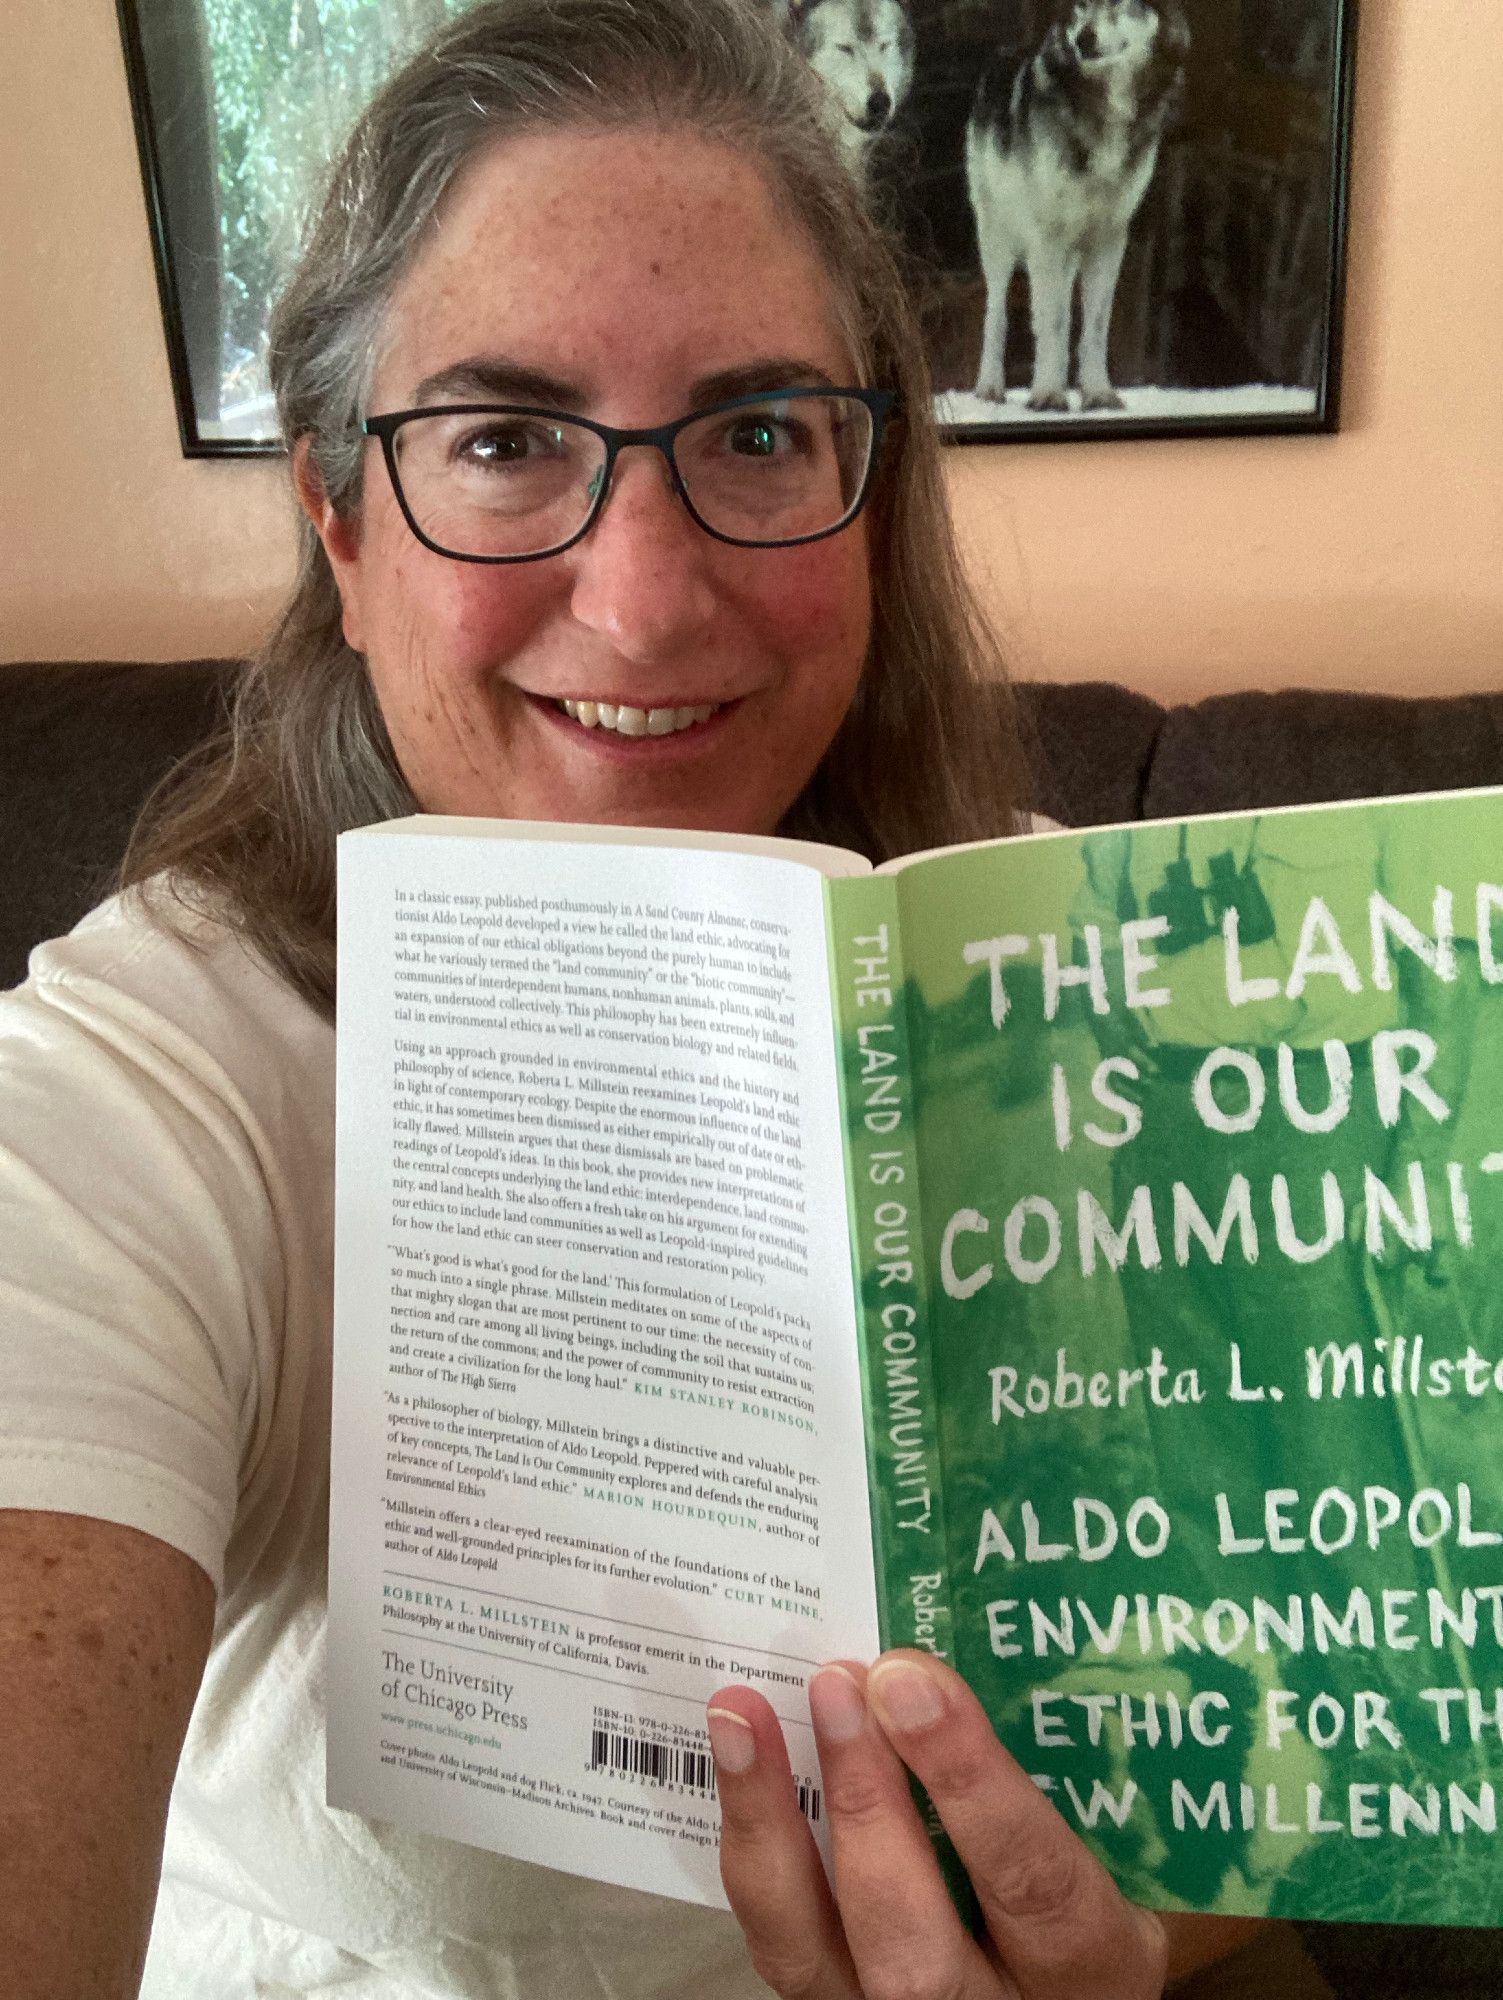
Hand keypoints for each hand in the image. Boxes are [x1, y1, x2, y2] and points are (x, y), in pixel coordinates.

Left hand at [708, 1650, 1167, 1999]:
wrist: (1062, 1981)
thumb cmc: (1092, 1893)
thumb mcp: (1111, 1844)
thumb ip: (1053, 1771)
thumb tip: (949, 1661)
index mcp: (1087, 1961)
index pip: (1033, 1882)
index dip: (970, 1782)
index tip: (913, 1680)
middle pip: (915, 1940)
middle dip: (864, 1804)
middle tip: (834, 1683)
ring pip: (814, 1955)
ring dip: (771, 1829)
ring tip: (740, 1717)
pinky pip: (781, 1942)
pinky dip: (751, 1853)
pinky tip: (734, 1767)